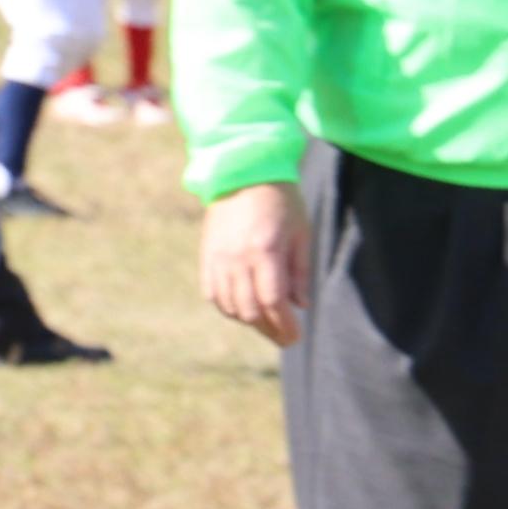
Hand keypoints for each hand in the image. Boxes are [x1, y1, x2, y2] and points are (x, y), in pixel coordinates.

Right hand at [199, 180, 305, 345]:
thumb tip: (301, 305)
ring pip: (229, 306)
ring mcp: (217, 257)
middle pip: (250, 310)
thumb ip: (300, 270)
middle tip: (285, 337)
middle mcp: (237, 258)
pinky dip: (227, 308)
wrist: (243, 171)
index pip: (272, 302)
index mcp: (264, 250)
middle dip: (269, 330)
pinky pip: (212, 293)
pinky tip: (243, 309)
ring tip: (267, 323)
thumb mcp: (300, 231)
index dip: (284, 324)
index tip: (296, 336)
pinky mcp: (207, 255)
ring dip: (249, 321)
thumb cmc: (280, 199)